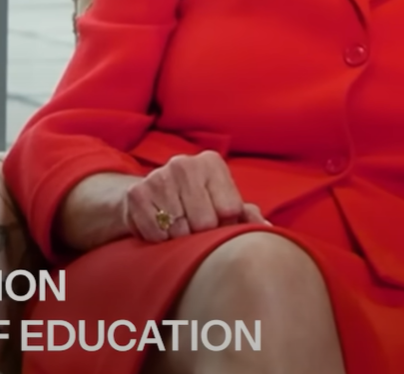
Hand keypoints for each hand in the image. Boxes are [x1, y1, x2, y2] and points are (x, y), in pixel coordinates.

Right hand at [123, 151, 268, 241]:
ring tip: (178, 228)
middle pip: (205, 222)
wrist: (148, 198)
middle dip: (202, 235)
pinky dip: (160, 240)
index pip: (230, 209)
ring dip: (180, 239)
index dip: (226, 226)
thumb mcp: (223, 204)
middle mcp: (185, 163)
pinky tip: (160, 230)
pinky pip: (156, 233)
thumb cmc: (197, 204)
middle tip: (195, 229)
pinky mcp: (137, 194)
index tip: (218, 223)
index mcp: (212, 163)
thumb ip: (248, 216)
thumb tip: (267, 230)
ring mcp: (158, 176)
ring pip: (180, 230)